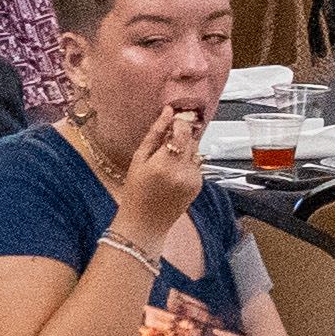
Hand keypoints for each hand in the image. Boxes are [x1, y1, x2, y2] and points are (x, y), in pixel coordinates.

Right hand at [115, 101, 207, 239]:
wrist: (145, 223)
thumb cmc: (136, 192)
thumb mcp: (138, 160)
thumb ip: (155, 133)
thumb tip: (168, 112)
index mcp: (164, 163)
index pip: (183, 130)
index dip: (180, 122)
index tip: (172, 120)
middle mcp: (183, 171)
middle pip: (192, 139)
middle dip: (181, 135)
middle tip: (165, 143)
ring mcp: (193, 179)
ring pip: (195, 150)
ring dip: (184, 149)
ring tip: (166, 162)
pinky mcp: (199, 185)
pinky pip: (196, 164)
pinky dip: (187, 163)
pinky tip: (172, 173)